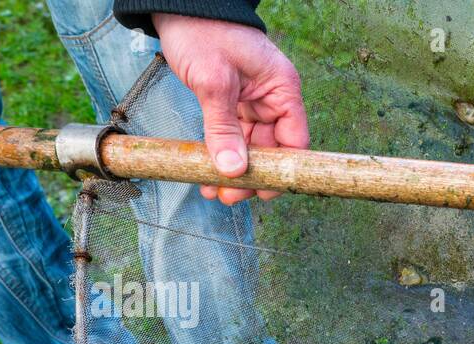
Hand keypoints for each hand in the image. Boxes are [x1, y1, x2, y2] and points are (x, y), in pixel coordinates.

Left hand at [151, 14, 308, 204]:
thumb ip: (223, 129)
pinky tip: (207, 170)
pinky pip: (234, 136)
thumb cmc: (203, 31)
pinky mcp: (234, 103)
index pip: (294, 141)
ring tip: (213, 190)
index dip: (282, 170)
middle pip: (272, 149)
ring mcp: (254, 102)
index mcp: (282, 90)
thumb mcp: (213, 82)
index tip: (263, 192)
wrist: (179, 7)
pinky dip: (222, 154)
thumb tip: (234, 171)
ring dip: (234, 170)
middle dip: (252, 175)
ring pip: (251, 147)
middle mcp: (273, 99)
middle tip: (229, 196)